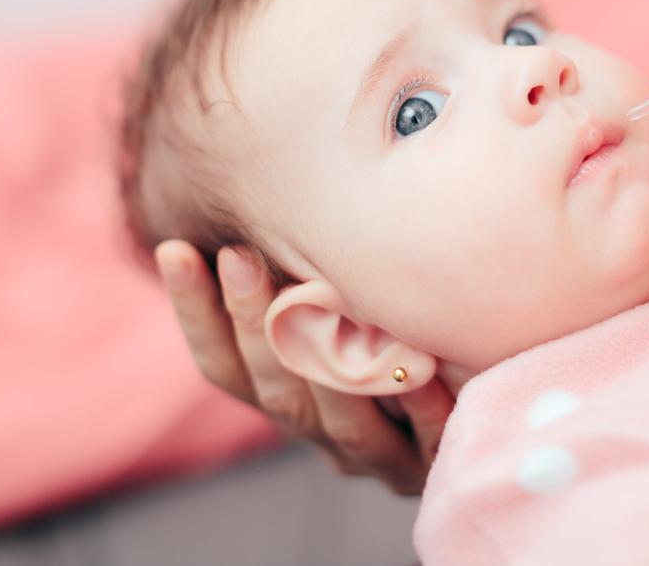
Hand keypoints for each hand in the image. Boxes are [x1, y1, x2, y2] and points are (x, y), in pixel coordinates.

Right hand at [154, 239, 452, 494]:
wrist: (475, 437)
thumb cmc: (398, 340)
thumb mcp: (341, 308)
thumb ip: (304, 274)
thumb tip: (255, 179)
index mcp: (287, 399)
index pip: (221, 367)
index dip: (194, 313)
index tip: (174, 250)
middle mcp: (321, 435)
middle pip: (274, 389)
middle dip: (250, 322)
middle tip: (238, 255)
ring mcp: (375, 458)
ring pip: (339, 418)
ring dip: (327, 361)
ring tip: (320, 300)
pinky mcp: (433, 470)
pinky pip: (425, 442)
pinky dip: (421, 408)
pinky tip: (424, 371)